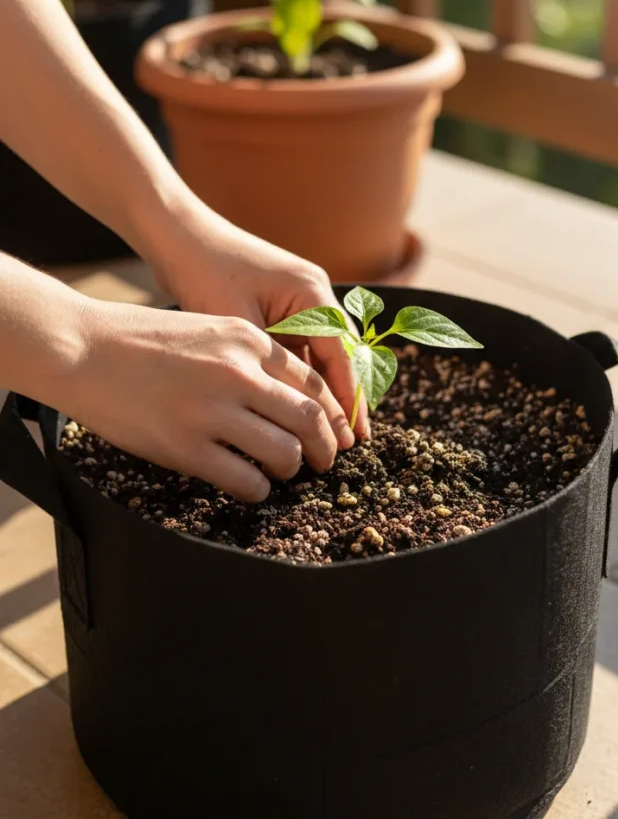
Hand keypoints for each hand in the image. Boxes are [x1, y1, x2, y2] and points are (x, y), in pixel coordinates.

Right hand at [69, 301, 355, 500]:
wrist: (80, 347)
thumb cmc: (140, 339)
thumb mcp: (207, 328)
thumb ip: (248, 356)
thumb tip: (286, 396)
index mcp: (248, 341)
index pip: (314, 382)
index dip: (334, 414)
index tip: (337, 432)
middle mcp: (238, 373)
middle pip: (311, 419)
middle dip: (325, 448)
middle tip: (322, 462)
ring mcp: (212, 411)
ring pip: (285, 454)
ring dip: (290, 469)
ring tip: (278, 473)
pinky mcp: (186, 447)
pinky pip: (246, 481)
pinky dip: (257, 490)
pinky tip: (249, 486)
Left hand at [146, 196, 370, 439]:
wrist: (175, 233)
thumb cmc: (202, 270)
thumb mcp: (235, 323)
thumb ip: (265, 363)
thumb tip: (285, 409)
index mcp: (312, 293)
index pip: (342, 356)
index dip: (348, 400)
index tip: (353, 439)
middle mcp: (314, 294)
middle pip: (340, 357)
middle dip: (344, 402)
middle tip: (348, 447)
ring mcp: (299, 300)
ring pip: (321, 356)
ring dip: (322, 393)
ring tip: (327, 436)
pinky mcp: (280, 306)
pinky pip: (300, 348)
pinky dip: (301, 378)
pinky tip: (297, 409)